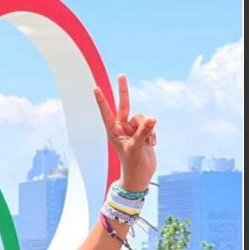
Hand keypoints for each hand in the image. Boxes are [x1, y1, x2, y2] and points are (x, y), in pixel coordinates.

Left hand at [93, 74, 157, 190]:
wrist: (141, 174)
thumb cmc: (133, 163)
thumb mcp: (137, 147)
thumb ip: (144, 132)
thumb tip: (152, 118)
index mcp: (113, 131)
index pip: (106, 112)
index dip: (102, 100)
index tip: (95, 88)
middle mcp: (121, 128)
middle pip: (124, 105)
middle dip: (123, 91)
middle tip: (121, 75)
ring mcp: (132, 129)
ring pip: (142, 118)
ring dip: (148, 129)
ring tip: (146, 143)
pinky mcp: (142, 132)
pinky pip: (150, 125)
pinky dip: (153, 134)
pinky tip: (151, 145)